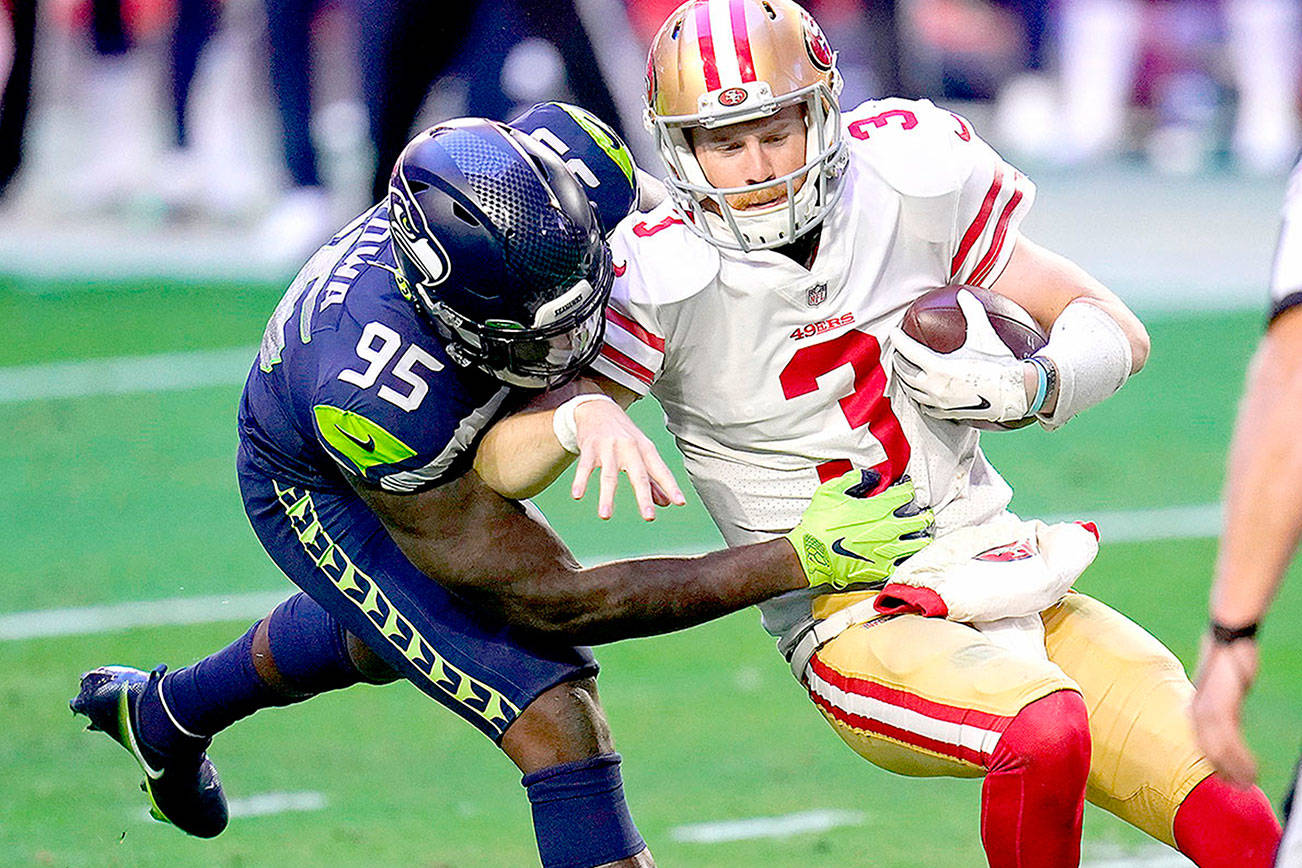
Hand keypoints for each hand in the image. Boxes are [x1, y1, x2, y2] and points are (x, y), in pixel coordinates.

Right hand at [571, 398, 685, 520]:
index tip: (680, 503)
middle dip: (644, 497)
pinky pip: (584, 467)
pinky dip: (581, 481)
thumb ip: (652, 479)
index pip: (661, 471)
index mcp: (646, 449)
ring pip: (609, 475)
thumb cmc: (624, 435)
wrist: (598, 408)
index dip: (671, 487)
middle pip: (638, 475)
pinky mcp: (590, 447)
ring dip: (607, 496)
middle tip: (649, 517)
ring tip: (605, 516)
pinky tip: (577, 495)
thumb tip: (665, 503)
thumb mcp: (641, 451)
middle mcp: (630, 447)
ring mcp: (609, 447)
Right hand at [785, 469, 933, 589]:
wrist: (811, 555)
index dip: (909, 489)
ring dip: (922, 538)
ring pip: (917, 545)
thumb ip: (854, 480)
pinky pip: (903, 565)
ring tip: (924, 537)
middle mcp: (888, 529)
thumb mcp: (831, 491)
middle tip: (926, 515)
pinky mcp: (881, 568)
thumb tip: (870, 476)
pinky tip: (907, 558)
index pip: (905, 495)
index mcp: (879, 508)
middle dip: (925, 516)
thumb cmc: (819, 524)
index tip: (908, 489)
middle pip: (919, 521)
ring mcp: (887, 551)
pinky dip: (908, 560)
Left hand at [891, 289, 1029, 422]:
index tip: (894, 332)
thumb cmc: (1000, 363)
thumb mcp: (984, 334)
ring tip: (905, 369)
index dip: (899, 340)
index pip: (909, 351)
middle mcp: (935, 387)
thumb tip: (963, 293)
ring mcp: (939, 402)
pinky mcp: (947, 413)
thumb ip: (972, 311)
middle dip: (898, 360)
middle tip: (898, 351)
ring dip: (905, 379)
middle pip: (904, 373)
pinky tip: (920, 391)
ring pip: (911, 391)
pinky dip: (918, 397)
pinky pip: (924, 406)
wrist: (1017, 391)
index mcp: (939, 367)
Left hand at [1192, 635, 1259, 786]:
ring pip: (1217, 748)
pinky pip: (1228, 738)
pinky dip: (1239, 757)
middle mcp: (1196, 708)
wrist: (1227, 635)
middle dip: (1221, 770)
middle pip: (1206, 748)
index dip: (1211, 761)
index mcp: (1195, 705)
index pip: (1200, 740)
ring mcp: (1207, 706)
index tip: (1224, 777)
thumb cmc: (1227, 658)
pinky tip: (1250, 768)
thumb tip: (1230, 720)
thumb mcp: (1222, 685)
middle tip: (1238, 788)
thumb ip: (1222, 704)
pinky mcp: (1221, 704)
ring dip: (1233, 768)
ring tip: (1248, 783)